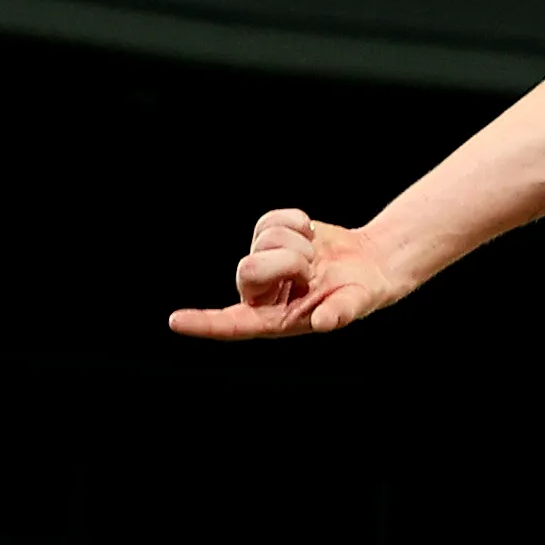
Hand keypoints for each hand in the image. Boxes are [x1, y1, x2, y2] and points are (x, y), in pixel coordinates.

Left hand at [169, 208, 417, 339]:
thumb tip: (324, 321)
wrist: (368, 263)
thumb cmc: (358, 293)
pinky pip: (270, 219)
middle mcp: (260, 293)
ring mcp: (261, 262)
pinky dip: (296, 221)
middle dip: (288, 261)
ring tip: (316, 256)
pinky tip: (310, 235)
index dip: (204, 322)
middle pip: (249, 267)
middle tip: (314, 270)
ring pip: (262, 239)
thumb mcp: (355, 304)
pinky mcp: (268, 236)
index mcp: (273, 319)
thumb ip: (341, 313)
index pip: (232, 324)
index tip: (175, 321)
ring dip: (298, 242)